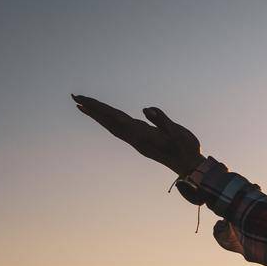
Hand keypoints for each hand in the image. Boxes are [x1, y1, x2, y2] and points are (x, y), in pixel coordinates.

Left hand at [72, 94, 202, 176]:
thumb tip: (145, 109)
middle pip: (108, 121)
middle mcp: (135, 139)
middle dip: (92, 109)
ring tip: (82, 105)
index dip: (99, 108)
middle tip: (75, 97)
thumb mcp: (177, 133)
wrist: (191, 168)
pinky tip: (105, 117)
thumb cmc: (186, 149)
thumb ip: (162, 120)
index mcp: (141, 134)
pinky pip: (120, 129)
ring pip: (112, 126)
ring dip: (97, 115)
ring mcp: (137, 141)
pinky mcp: (141, 141)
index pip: (115, 117)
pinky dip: (108, 121)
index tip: (83, 100)